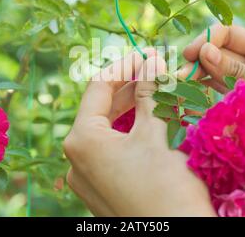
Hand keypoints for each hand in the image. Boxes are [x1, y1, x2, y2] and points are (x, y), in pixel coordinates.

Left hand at [63, 49, 215, 216]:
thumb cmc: (168, 185)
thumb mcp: (158, 130)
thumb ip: (149, 91)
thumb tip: (150, 60)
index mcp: (82, 140)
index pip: (99, 86)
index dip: (125, 66)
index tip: (150, 54)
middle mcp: (76, 159)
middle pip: (103, 108)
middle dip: (132, 87)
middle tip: (159, 71)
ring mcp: (87, 178)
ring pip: (110, 130)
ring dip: (134, 109)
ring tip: (160, 93)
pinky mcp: (101, 189)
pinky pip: (113, 150)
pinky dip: (131, 133)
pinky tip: (153, 122)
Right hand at [180, 24, 244, 211]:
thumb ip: (236, 72)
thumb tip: (203, 51)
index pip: (229, 35)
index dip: (207, 40)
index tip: (189, 55)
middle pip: (217, 54)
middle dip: (196, 60)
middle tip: (177, 75)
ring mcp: (243, 87)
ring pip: (213, 75)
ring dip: (195, 78)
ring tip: (177, 86)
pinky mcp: (238, 107)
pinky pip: (215, 95)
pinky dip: (200, 94)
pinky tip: (187, 97)